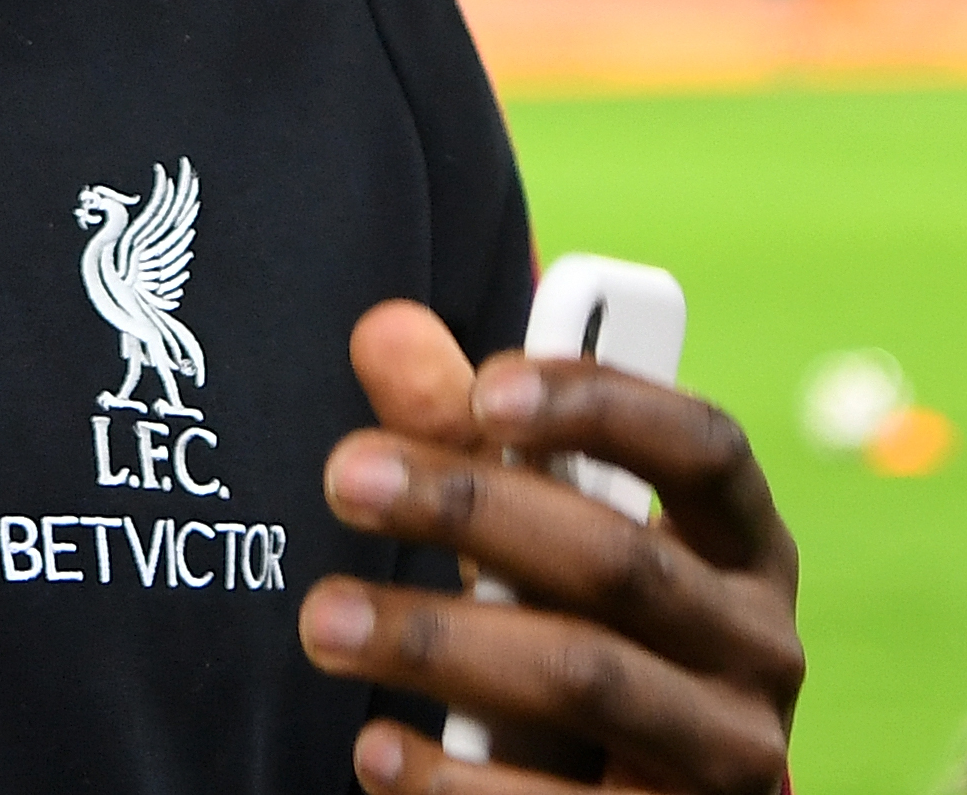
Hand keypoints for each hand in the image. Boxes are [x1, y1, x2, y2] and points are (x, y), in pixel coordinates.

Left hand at [298, 301, 800, 792]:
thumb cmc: (571, 624)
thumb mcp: (530, 529)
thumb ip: (462, 430)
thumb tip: (383, 329)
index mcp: (740, 546)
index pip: (704, 449)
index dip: (603, 407)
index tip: (485, 390)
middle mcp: (757, 645)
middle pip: (619, 560)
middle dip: (473, 510)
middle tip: (344, 479)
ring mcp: (730, 752)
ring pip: (584, 677)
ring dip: (438, 642)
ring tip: (322, 620)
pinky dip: (455, 778)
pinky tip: (375, 748)